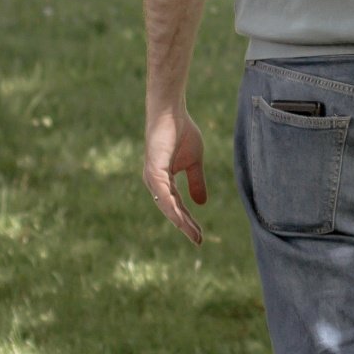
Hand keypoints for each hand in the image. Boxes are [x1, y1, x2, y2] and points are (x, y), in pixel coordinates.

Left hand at [143, 104, 207, 244]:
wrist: (171, 113)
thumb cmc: (181, 133)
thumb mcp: (194, 162)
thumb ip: (196, 182)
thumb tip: (201, 204)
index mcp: (163, 182)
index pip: (177, 207)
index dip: (188, 221)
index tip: (200, 237)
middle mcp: (155, 183)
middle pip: (171, 210)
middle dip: (185, 226)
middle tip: (198, 240)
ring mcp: (152, 177)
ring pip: (166, 205)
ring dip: (179, 220)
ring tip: (192, 233)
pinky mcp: (154, 169)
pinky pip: (163, 192)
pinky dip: (171, 205)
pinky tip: (180, 215)